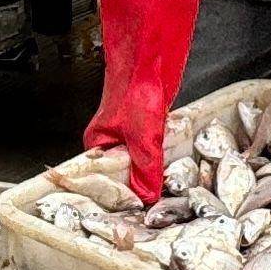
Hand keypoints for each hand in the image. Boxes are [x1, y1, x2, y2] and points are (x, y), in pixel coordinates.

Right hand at [82, 0, 199, 202]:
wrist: (150, 53)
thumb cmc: (134, 85)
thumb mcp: (141, 134)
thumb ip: (145, 168)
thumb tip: (147, 196)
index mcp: (96, 144)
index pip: (103, 181)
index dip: (120, 199)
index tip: (137, 216)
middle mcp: (110, 140)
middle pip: (125, 174)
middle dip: (141, 188)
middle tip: (158, 207)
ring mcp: (129, 132)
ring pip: (142, 162)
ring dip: (154, 173)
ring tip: (167, 191)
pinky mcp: (147, 125)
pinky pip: (155, 149)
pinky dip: (164, 156)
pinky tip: (173, 165)